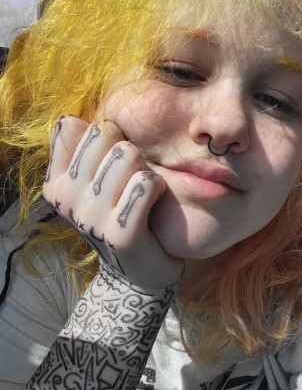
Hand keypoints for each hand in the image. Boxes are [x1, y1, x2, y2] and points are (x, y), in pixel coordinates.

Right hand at [43, 115, 183, 289]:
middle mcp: (67, 199)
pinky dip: (157, 187)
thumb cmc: (119, 215)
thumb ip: (81, 150)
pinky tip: (153, 201)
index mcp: (55, 183)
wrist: (138, 270)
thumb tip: (74, 119)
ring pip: (127, 154)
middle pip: (104, 134)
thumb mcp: (92, 182)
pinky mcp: (121, 234)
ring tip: (141, 191)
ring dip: (143, 168)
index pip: (69, 126)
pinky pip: (145, 183)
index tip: (107, 162)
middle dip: (126, 149)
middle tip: (129, 178)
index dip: (101, 135)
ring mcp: (92, 218)